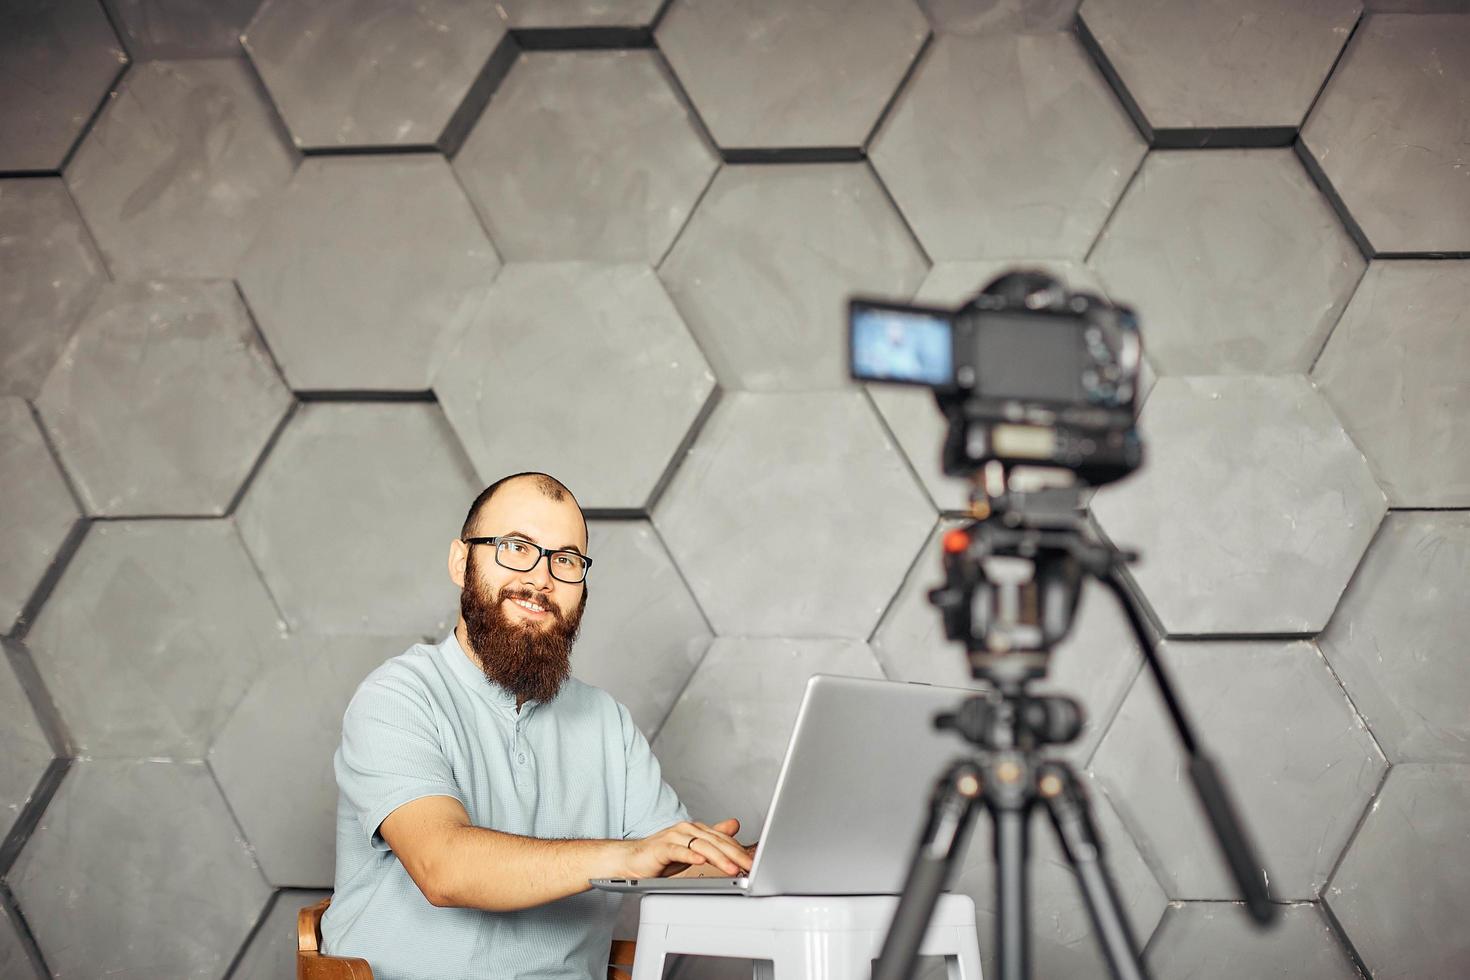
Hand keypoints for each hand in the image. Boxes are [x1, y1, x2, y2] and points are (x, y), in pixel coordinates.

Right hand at [619, 819, 751, 878]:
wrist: (632, 860)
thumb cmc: (662, 856)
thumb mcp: (692, 849)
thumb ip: (712, 838)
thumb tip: (734, 825)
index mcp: (696, 830)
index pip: (723, 840)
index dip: (739, 851)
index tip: (754, 863)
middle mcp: (687, 829)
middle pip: (715, 842)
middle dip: (735, 855)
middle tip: (750, 867)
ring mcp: (674, 836)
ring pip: (701, 846)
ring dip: (718, 858)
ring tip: (732, 869)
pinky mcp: (661, 848)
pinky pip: (678, 851)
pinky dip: (690, 856)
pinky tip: (701, 862)